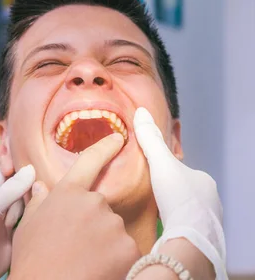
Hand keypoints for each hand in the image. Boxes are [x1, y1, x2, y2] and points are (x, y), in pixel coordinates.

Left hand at [0, 166, 34, 279]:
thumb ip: (8, 192)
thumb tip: (31, 169)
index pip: (11, 170)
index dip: (23, 164)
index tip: (37, 160)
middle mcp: (4, 206)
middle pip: (26, 189)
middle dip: (34, 188)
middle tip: (39, 191)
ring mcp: (12, 225)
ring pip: (31, 208)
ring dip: (37, 208)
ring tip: (34, 213)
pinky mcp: (18, 243)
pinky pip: (33, 229)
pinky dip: (39, 226)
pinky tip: (42, 224)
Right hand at [10, 134, 140, 279]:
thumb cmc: (32, 262)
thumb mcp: (28, 226)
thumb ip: (38, 202)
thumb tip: (41, 186)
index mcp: (67, 192)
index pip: (90, 161)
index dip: (105, 147)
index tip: (118, 138)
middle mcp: (93, 202)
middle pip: (101, 206)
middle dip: (93, 223)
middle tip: (76, 245)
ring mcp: (112, 224)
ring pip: (114, 230)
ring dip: (105, 244)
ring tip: (84, 262)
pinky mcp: (127, 247)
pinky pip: (126, 251)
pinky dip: (117, 262)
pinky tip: (99, 271)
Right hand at [134, 107, 226, 279]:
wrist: (190, 242)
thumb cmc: (178, 198)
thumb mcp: (160, 163)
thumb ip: (151, 140)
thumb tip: (140, 111)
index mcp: (204, 180)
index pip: (182, 171)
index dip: (166, 172)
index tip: (154, 177)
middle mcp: (211, 199)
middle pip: (184, 190)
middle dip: (170, 193)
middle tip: (152, 196)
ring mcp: (209, 221)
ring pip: (185, 210)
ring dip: (172, 210)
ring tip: (155, 213)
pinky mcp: (202, 239)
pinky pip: (185, 227)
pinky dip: (174, 226)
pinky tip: (163, 228)